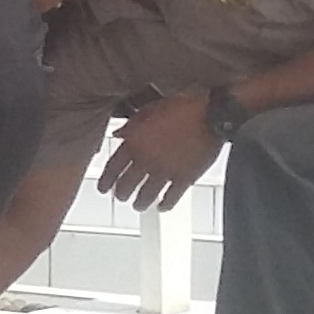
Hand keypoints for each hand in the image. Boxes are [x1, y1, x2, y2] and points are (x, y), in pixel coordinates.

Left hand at [101, 93, 224, 209]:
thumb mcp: (150, 109)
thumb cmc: (181, 106)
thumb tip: (117, 134)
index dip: (106, 180)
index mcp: (135, 142)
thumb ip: (131, 125)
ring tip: (137, 206)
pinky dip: (165, 204)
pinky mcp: (185, 178)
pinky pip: (172, 196)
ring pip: (146, 194)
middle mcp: (147, 159)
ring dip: (140, 203)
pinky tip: (162, 207)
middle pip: (127, 184)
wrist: (211, 113)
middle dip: (121, 193)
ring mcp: (166, 170)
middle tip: (120, 197)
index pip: (113, 167)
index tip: (103, 188)